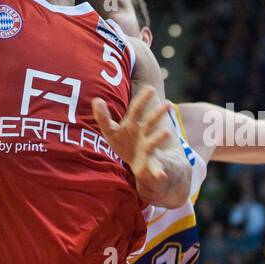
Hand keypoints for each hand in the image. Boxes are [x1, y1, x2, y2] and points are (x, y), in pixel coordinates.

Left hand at [92, 86, 173, 203]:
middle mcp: (144, 134)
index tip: (150, 88)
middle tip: (168, 104)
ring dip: (160, 137)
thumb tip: (96, 100)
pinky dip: (158, 171)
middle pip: (151, 122)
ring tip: (167, 133)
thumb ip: (103, 117)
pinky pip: (155, 168)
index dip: (142, 100)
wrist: (140, 164)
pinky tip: (161, 175)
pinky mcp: (150, 165)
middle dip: (158, 114)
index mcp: (134, 124)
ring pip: (154, 141)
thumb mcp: (111, 131)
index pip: (137, 109)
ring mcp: (148, 148)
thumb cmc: (124, 142)